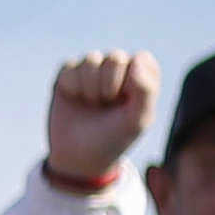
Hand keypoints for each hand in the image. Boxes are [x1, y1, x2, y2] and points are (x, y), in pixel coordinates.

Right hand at [46, 51, 159, 189]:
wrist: (79, 157)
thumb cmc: (114, 138)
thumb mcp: (137, 120)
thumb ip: (146, 90)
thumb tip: (135, 61)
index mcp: (140, 77)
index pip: (141, 59)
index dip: (133, 81)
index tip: (127, 103)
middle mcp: (117, 69)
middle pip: (115, 57)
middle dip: (110, 86)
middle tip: (107, 106)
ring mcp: (92, 70)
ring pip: (91, 59)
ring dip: (90, 88)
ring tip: (92, 105)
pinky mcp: (68, 74)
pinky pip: (70, 67)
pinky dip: (72, 87)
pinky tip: (75, 100)